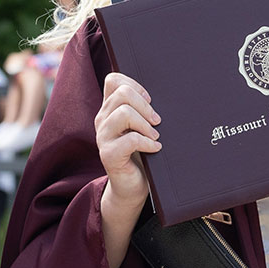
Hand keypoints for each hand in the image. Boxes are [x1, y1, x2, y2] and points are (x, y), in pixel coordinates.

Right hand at [95, 72, 160, 224]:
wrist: (132, 187)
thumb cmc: (141, 155)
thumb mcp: (141, 128)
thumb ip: (143, 111)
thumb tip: (166, 94)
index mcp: (109, 110)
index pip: (113, 80)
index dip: (133, 83)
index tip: (149, 100)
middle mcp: (102, 120)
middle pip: (122, 92)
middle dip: (145, 105)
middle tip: (157, 121)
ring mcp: (103, 137)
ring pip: (124, 112)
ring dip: (145, 124)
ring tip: (155, 136)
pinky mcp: (109, 155)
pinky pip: (130, 139)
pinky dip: (147, 143)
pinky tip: (154, 149)